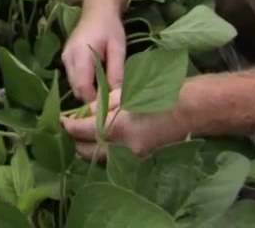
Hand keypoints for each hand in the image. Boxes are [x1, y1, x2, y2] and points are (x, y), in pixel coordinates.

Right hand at [60, 3, 125, 102]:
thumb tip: (116, 94)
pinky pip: (72, 78)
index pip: (83, 87)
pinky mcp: (65, 58)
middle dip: (91, 98)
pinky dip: (83, 84)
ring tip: (104, 91)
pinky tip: (96, 81)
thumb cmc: (110, 27)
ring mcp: (64, 58)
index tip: (109, 107)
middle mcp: (68, 58)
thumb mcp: (118, 48)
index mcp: (81, 54)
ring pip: (73, 85)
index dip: (94, 100)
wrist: (97, 9)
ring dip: (87, 91)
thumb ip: (116, 71)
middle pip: (76, 89)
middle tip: (109, 101)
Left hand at [60, 87, 189, 160]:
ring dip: (91, 146)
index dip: (67, 126)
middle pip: (86, 152)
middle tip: (73, 126)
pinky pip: (116, 157)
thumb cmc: (160, 93)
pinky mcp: (142, 161)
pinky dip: (108, 149)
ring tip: (89, 131)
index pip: (81, 131)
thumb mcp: (126, 93)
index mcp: (118, 127)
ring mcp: (133, 158)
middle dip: (76, 140)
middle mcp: (123, 148)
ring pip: (100, 157)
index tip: (61, 120)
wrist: (193, 109)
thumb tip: (82, 112)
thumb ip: (100, 105)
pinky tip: (108, 137)